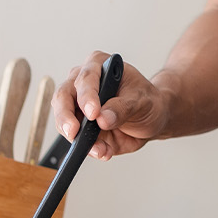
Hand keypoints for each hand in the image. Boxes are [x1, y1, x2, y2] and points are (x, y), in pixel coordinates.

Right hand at [53, 51, 170, 158]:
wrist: (153, 118)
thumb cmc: (147, 100)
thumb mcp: (142, 101)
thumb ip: (123, 108)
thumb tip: (103, 119)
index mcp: (99, 65)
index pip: (86, 78)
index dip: (86, 96)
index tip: (93, 113)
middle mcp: (83, 83)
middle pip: (63, 97)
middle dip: (66, 117)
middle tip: (75, 133)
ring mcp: (79, 106)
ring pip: (64, 121)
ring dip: (78, 138)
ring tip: (100, 148)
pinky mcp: (80, 126)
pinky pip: (76, 139)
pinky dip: (88, 148)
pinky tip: (102, 151)